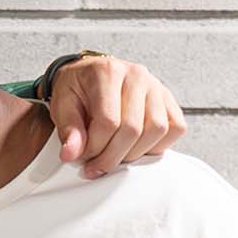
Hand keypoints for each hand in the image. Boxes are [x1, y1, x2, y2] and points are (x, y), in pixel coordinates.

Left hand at [46, 54, 186, 178]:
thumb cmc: (77, 90)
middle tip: (96, 165)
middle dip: (112, 156)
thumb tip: (71, 154)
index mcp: (108, 72)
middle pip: (133, 128)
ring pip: (157, 130)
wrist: (89, 76)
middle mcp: (136, 75)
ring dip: (134, 153)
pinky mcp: (168, 99)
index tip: (83, 157)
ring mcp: (156, 86)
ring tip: (114, 155)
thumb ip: (68, 130)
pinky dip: (158, 145)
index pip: (108, 121)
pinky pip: (176, 128)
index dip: (95, 147)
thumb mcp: (62, 106)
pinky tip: (136, 147)